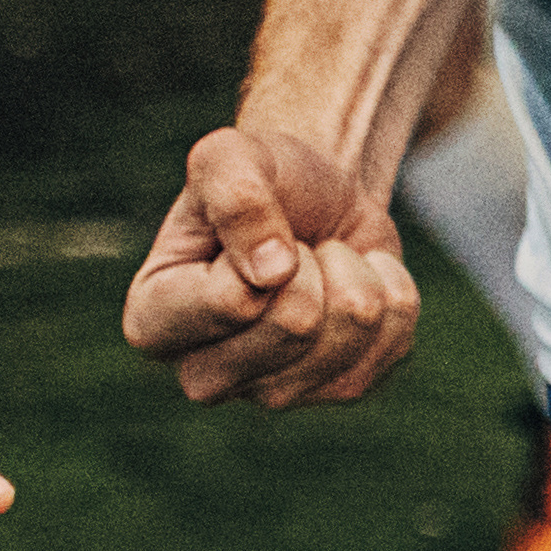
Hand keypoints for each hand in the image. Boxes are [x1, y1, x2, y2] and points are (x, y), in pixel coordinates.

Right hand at [125, 121, 426, 407]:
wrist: (317, 201)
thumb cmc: (261, 181)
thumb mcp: (231, 157)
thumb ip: (234, 196)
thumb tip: (272, 272)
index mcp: (153, 324)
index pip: (231, 302)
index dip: (263, 247)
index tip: (252, 231)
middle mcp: (205, 375)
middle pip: (297, 323)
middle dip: (311, 261)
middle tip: (292, 248)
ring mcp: (275, 394)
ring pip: (354, 327)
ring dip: (352, 271)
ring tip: (321, 263)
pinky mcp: (342, 390)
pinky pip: (396, 335)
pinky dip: (388, 286)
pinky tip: (353, 282)